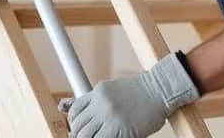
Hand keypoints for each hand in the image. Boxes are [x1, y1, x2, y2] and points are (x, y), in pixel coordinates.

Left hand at [60, 53, 199, 137]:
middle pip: (78, 125)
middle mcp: (100, 103)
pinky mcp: (119, 129)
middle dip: (78, 135)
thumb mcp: (113, 89)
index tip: (78, 129)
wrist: (161, 89)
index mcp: (98, 92)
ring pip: (85, 135)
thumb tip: (62, 106)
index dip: (74, 122)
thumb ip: (93, 99)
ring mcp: (109, 116)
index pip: (75, 109)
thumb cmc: (141, 91)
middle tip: (84, 137)